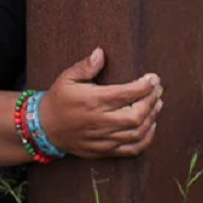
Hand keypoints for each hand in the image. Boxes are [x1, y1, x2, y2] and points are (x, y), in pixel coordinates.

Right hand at [38, 48, 162, 158]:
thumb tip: (101, 52)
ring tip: (157, 104)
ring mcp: (103, 139)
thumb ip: (85, 66)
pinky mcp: (104, 151)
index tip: (154, 78)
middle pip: (136, 115)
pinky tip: (151, 126)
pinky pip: (131, 149)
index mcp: (93, 101)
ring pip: (136, 132)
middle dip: (151, 101)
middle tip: (158, 90)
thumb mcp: (67, 78)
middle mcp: (100, 121)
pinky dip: (146, 139)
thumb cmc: (58, 100)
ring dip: (152, 118)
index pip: (126, 94)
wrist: (45, 128)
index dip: (145, 86)